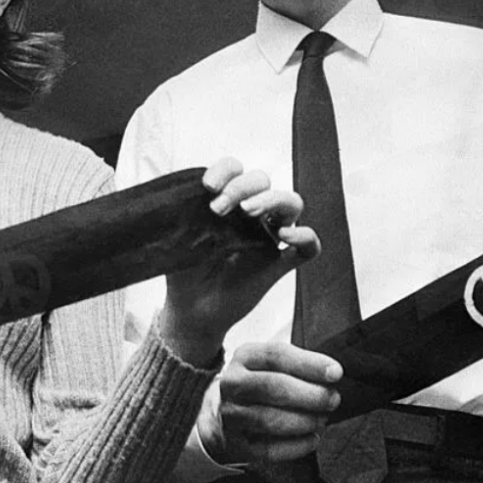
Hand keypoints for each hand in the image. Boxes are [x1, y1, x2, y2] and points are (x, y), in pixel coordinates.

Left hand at [158, 158, 318, 365]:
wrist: (191, 313)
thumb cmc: (185, 272)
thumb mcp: (178, 239)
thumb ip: (182, 217)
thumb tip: (173, 197)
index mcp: (227, 202)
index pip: (235, 170)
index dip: (226, 170)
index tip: (208, 186)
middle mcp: (251, 215)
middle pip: (263, 181)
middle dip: (242, 187)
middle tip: (219, 208)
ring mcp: (269, 237)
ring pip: (291, 203)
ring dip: (273, 200)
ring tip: (249, 212)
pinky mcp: (280, 264)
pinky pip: (309, 247)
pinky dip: (305, 237)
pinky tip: (285, 236)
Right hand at [199, 341, 341, 464]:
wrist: (222, 414)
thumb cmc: (258, 384)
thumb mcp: (270, 364)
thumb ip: (297, 364)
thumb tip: (332, 374)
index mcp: (244, 357)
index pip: (276, 355)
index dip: (309, 364)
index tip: (335, 373)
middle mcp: (232, 384)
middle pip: (273, 387)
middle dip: (311, 395)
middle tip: (332, 400)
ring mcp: (230, 415)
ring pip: (270, 420)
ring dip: (304, 421)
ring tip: (322, 419)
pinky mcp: (236, 443)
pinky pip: (268, 449)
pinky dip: (296, 446)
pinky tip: (312, 439)